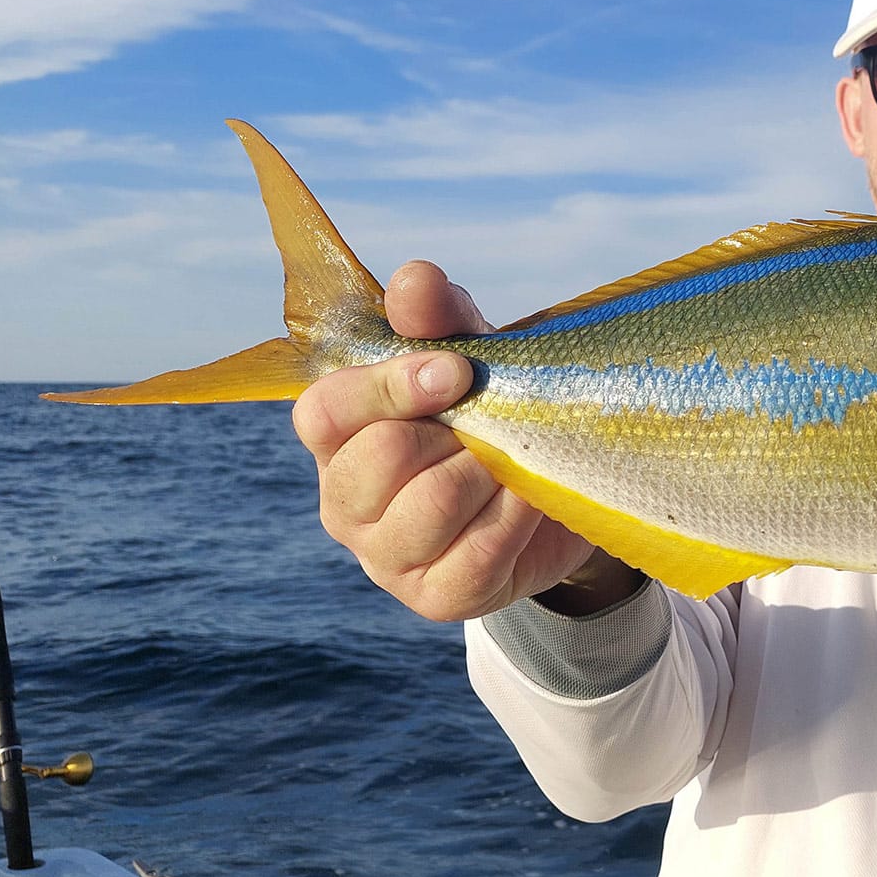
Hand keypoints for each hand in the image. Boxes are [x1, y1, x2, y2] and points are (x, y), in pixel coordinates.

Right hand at [294, 260, 628, 620]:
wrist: (551, 490)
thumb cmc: (490, 414)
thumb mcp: (472, 356)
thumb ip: (439, 319)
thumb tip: (414, 279)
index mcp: (340, 435)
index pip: (325, 410)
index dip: (388, 386)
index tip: (456, 369)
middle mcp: (346, 500)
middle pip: (377, 461)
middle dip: (451, 433)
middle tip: (490, 422)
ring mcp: (386, 557)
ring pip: (429, 507)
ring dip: (487, 472)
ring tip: (509, 460)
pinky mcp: (436, 597)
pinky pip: (476, 553)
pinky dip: (514, 516)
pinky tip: (528, 498)